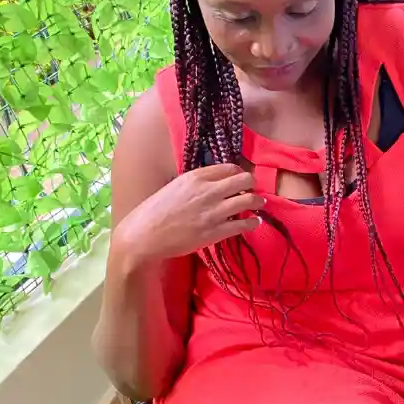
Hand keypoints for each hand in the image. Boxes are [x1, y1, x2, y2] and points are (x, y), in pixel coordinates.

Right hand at [116, 163, 265, 263]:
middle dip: (251, 184)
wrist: (144, 235)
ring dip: (257, 202)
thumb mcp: (175, 187)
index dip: (238, 173)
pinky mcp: (215, 232)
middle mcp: (208, 191)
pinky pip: (243, 224)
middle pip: (244, 179)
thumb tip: (214, 183)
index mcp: (195, 177)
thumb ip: (196, 183)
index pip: (229, 167)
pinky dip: (253, 222)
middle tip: (252, 190)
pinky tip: (254, 222)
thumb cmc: (154, 211)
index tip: (240, 179)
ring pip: (248, 200)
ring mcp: (213, 212)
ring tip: (259, 205)